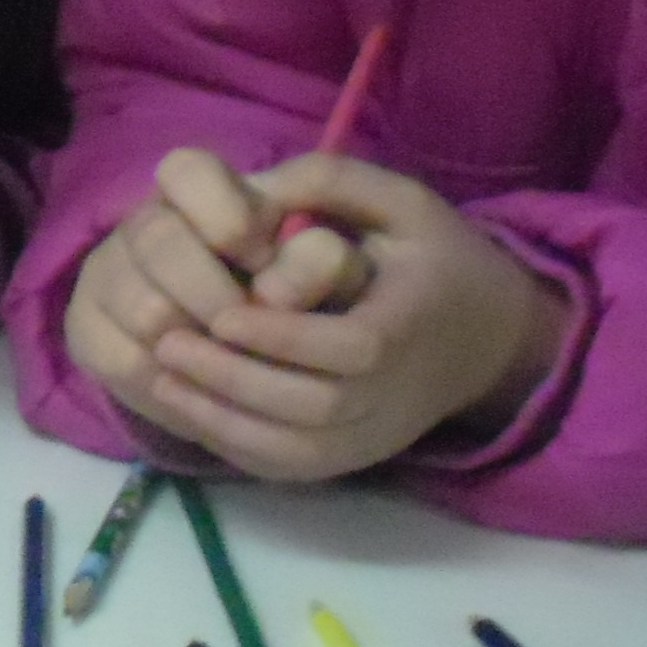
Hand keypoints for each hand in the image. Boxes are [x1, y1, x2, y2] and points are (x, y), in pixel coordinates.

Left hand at [128, 154, 563, 480]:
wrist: (483, 340)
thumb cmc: (432, 259)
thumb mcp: (401, 203)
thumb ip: (331, 181)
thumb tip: (253, 188)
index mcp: (414, 326)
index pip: (353, 350)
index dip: (284, 339)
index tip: (221, 316)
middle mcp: (398, 395)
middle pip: (315, 407)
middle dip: (234, 380)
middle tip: (167, 345)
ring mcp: (373, 438)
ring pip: (294, 448)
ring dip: (221, 418)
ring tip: (162, 376)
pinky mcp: (348, 461)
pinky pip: (285, 466)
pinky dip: (231, 443)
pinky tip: (185, 406)